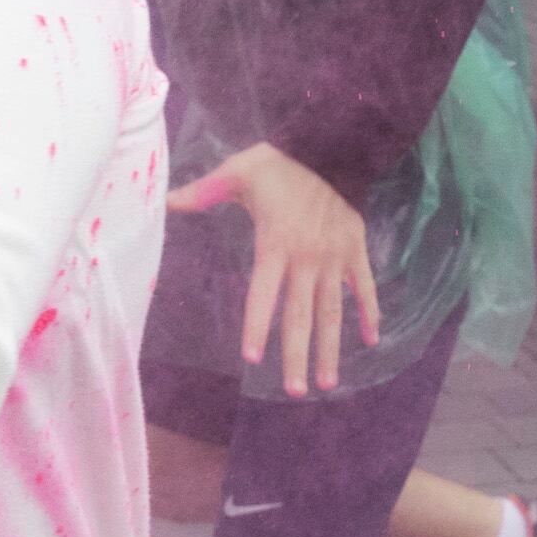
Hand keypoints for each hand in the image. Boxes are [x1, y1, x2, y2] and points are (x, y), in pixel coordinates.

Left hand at [171, 142, 379, 396]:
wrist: (332, 145)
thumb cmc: (280, 162)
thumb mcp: (238, 171)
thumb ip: (205, 191)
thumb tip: (165, 201)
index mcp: (276, 243)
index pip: (264, 292)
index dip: (258, 324)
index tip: (253, 358)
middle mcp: (307, 258)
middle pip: (300, 314)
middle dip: (298, 355)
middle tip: (296, 391)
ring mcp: (334, 258)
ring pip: (332, 311)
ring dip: (331, 348)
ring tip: (328, 383)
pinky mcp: (355, 251)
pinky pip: (364, 288)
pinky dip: (369, 313)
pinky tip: (371, 341)